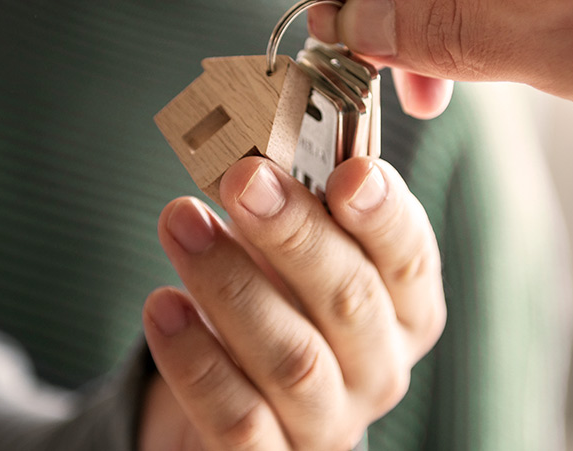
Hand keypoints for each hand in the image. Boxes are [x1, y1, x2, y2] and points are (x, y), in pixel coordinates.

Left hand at [138, 156, 443, 449]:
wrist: (243, 403)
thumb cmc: (280, 305)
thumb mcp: (301, 254)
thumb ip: (298, 208)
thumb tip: (255, 151)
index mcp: (406, 308)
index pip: (410, 258)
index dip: (385, 214)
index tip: (350, 172)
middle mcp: (379, 368)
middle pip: (349, 301)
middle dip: (295, 233)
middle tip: (243, 178)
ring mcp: (328, 421)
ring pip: (291, 358)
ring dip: (230, 283)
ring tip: (180, 221)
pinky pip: (236, 417)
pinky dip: (196, 359)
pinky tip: (162, 305)